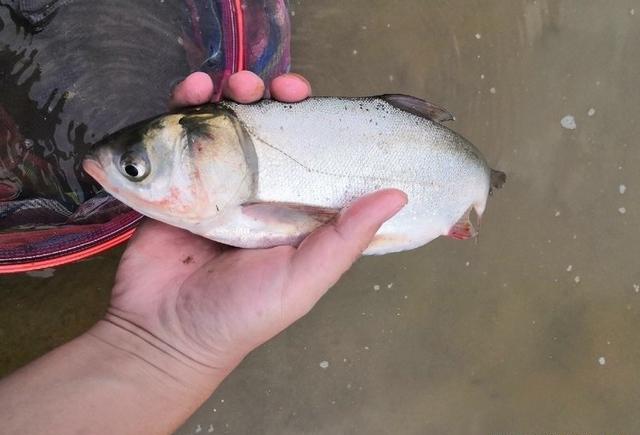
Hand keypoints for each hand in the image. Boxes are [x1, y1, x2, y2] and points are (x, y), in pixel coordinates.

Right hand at [102, 71, 406, 379]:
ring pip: (225, 125)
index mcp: (293, 210)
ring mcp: (214, 184)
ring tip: (234, 85)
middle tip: (274, 88)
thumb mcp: (304, 279)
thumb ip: (346, 240)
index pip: (311, 154)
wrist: (165, 333)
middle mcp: (256, 192)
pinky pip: (178, 135)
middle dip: (272, 99)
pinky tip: (191, 91)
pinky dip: (183, 106)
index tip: (310, 99)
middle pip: (268, 131)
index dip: (314, 121)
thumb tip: (397, 195)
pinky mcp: (174, 182)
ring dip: (232, 95)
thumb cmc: (242, 314)